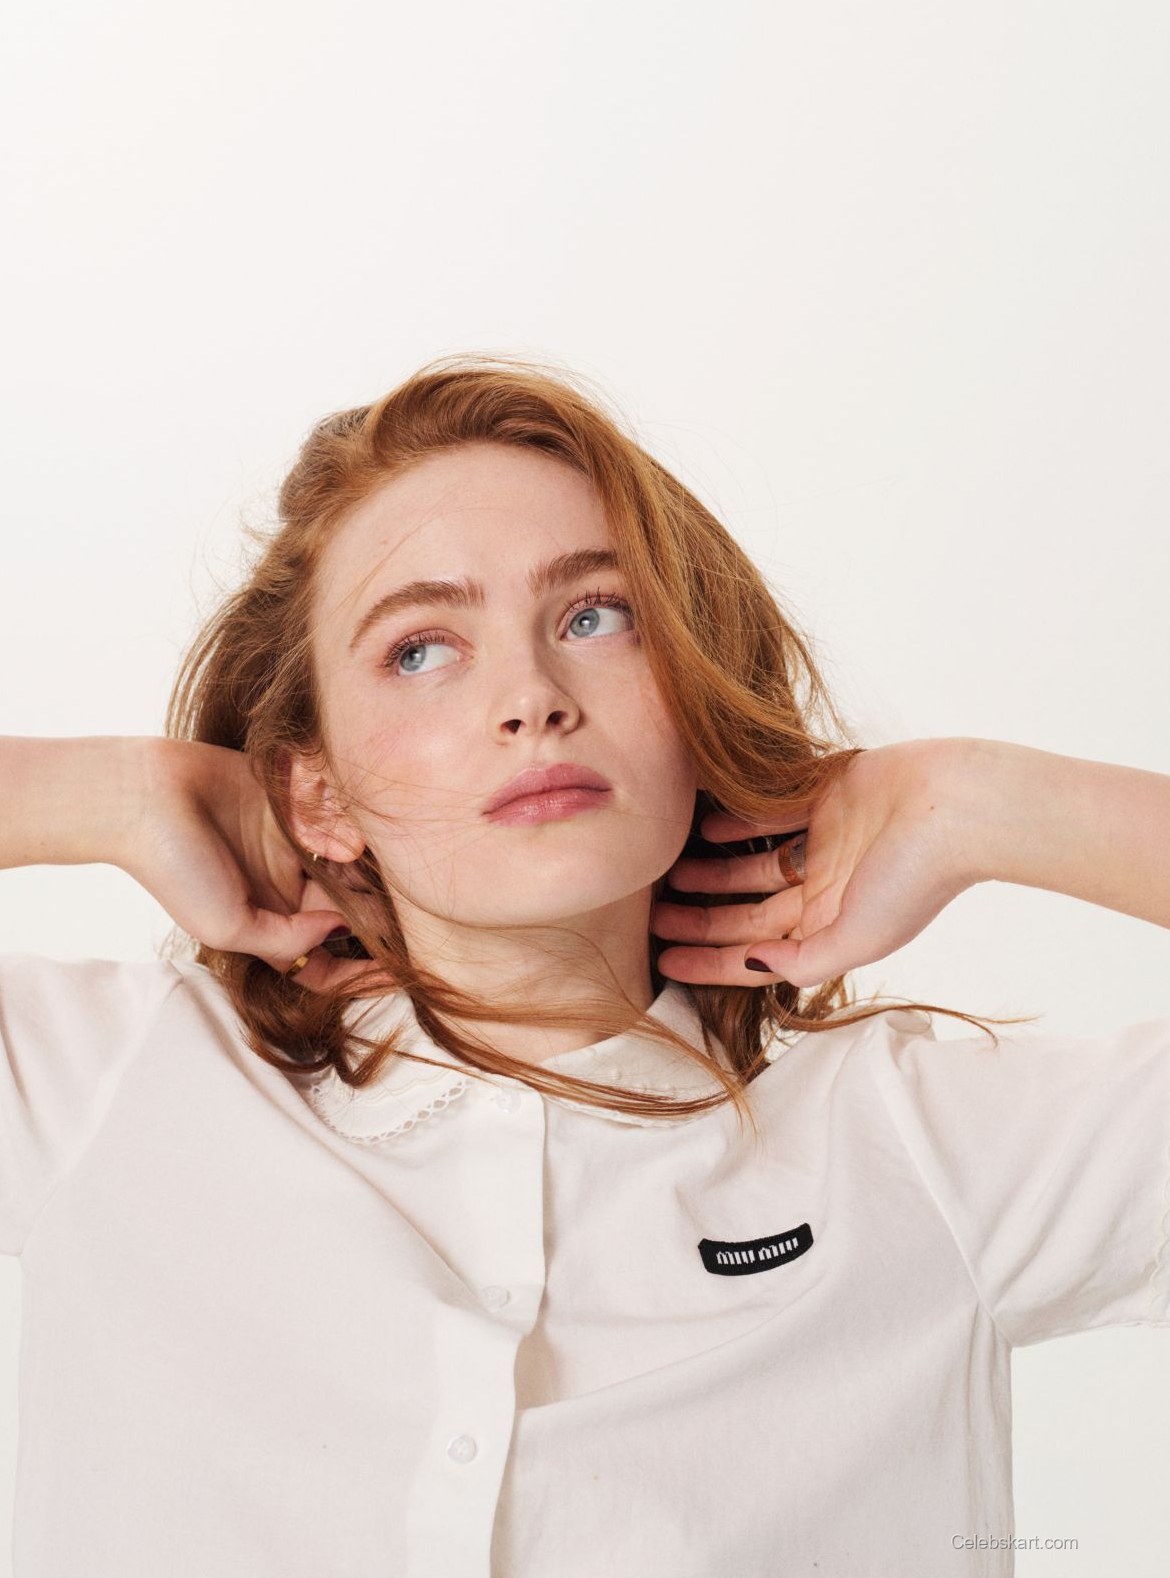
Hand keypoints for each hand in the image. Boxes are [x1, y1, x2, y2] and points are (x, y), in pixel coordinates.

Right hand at [119, 739, 384, 990]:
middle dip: (381, 917)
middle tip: (415, 917)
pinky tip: (369, 830)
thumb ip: (287, 939)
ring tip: (401, 874)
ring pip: (353, 866)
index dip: (361, 973)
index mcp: (272, 923)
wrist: (148, 795)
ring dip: (373, 871)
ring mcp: (295, 845)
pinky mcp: (298, 803)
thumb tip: (338, 930)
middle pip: (352, 911)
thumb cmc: (177, 869)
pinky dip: (354, 825)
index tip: (398, 973)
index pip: (326, 960)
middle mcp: (289, 888)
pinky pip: (340, 818)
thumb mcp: (229, 927)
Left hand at [651, 739, 976, 988]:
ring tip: (667, 876)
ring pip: (752, 865)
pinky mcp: (826, 799)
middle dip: (699, 919)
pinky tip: (704, 828)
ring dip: (710, 871)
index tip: (662, 963)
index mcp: (831, 928)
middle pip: (746, 912)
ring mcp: (824, 844)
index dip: (708, 961)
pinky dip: (737, 821)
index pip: (756, 953)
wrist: (957, 807)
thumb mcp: (859, 938)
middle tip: (650, 919)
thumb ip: (805, 959)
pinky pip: (770, 814)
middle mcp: (824, 890)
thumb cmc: (915, 879)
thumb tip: (754, 966)